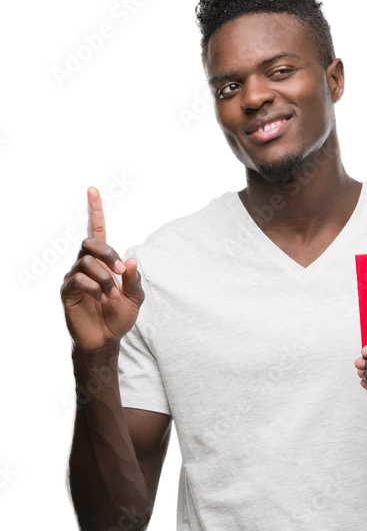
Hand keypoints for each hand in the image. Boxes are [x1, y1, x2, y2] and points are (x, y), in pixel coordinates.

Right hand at [60, 186, 144, 351]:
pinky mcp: (68, 291)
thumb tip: (131, 259)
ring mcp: (75, 277)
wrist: (105, 340)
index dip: (95, 211)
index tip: (93, 190)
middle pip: (89, 242)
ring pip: (86, 262)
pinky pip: (78, 279)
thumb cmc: (118, 317)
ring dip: (105, 279)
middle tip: (120, 272)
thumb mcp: (135, 298)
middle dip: (107, 253)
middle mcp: (86, 266)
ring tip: (111, 296)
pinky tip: (101, 299)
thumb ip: (134, 279)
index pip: (96, 232)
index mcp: (103, 263)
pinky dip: (94, 288)